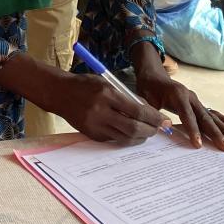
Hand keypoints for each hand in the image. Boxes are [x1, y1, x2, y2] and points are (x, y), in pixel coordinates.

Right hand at [52, 73, 169, 144]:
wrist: (59, 93)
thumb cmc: (85, 85)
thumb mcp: (107, 84)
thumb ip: (126, 97)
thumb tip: (147, 110)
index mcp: (107, 95)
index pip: (137, 110)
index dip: (154, 117)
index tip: (163, 120)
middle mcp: (101, 112)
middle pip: (133, 128)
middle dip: (150, 130)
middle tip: (158, 129)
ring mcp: (96, 126)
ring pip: (125, 138)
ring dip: (140, 137)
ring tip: (147, 132)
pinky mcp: (92, 135)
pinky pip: (114, 139)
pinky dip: (126, 137)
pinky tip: (131, 133)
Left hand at [135, 65, 223, 150]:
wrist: (153, 75)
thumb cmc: (148, 88)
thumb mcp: (145, 99)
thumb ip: (153, 112)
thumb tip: (162, 126)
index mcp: (178, 95)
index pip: (187, 115)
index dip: (192, 129)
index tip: (198, 144)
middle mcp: (191, 97)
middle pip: (205, 117)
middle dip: (216, 133)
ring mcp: (197, 100)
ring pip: (213, 116)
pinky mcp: (199, 104)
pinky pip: (214, 113)